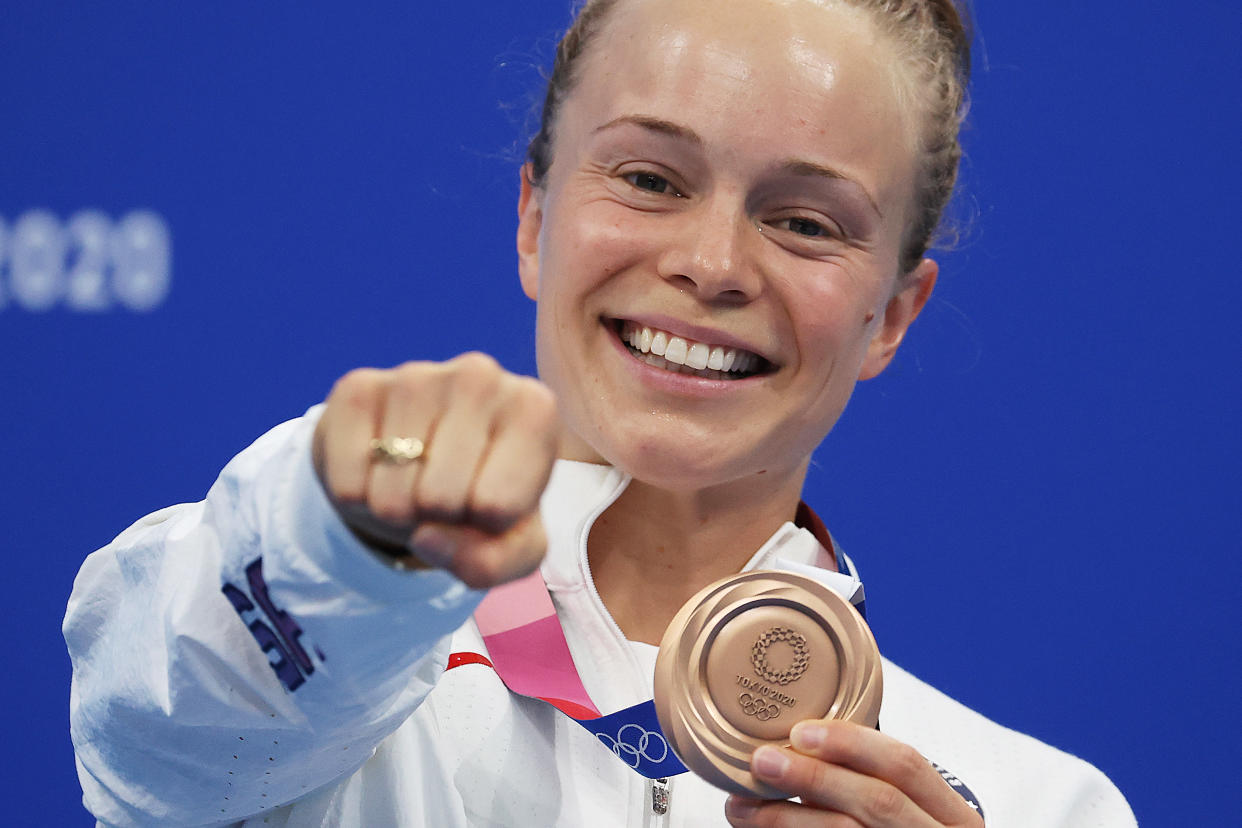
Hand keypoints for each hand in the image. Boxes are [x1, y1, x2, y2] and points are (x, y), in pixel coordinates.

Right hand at [312, 352, 559, 588]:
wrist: (421, 461)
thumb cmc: (483, 498)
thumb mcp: (513, 545)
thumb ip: (493, 563)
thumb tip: (428, 536)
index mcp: (534, 409)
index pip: (498, 506)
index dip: (486, 526)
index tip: (488, 501)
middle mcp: (481, 377)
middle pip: (442, 499)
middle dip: (438, 518)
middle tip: (445, 495)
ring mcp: (416, 375)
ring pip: (392, 494)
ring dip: (398, 510)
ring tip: (414, 483)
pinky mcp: (358, 388)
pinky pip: (348, 483)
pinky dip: (358, 499)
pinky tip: (379, 469)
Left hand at [725, 721, 983, 826]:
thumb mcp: (910, 817)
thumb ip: (870, 787)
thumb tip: (796, 751)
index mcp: (953, 818)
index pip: (906, 764)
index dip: (852, 743)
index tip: (801, 732)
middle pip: (876, 800)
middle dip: (813, 777)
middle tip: (762, 762)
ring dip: (786, 817)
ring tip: (742, 807)